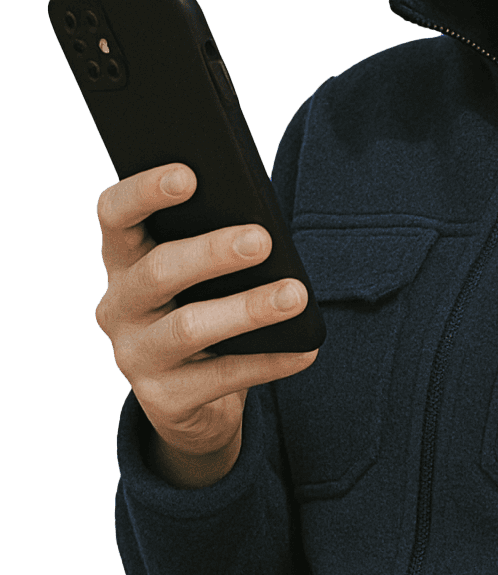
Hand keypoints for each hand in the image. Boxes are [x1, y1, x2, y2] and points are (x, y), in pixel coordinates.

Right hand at [94, 162, 317, 481]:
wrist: (193, 399)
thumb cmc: (206, 308)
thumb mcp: (202, 275)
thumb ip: (216, 242)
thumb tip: (263, 225)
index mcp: (124, 260)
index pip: (115, 216)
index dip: (144, 192)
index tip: (189, 174)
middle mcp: (119, 306)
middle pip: (158, 271)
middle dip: (212, 252)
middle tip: (263, 239)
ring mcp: (135, 356)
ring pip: (188, 328)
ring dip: (248, 308)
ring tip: (296, 294)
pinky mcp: (162, 400)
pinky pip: (222, 377)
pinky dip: (269, 361)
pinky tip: (305, 348)